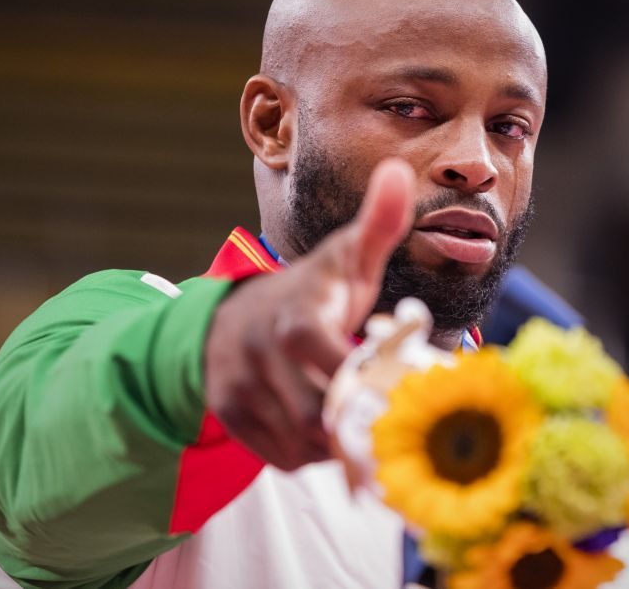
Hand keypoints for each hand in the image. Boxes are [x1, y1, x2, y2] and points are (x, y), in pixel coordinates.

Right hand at [204, 159, 414, 469]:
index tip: (395, 388)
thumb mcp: (345, 257)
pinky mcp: (230, 416)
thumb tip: (398, 170)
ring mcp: (240, 388)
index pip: (329, 362)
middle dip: (355, 423)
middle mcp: (260, 355)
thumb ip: (378, 223)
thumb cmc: (311, 290)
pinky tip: (326, 430)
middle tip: (386, 418)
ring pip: (299, 444)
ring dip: (336, 442)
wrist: (233, 315)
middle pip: (317, 417)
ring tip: (358, 419)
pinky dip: (309, 454)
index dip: (365, 384)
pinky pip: (279, 458)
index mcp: (297, 316)